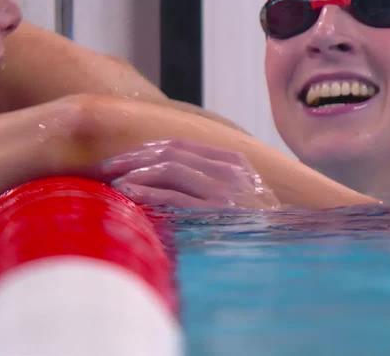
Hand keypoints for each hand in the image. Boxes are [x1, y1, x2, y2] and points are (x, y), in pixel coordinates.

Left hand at [96, 139, 280, 209]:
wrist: (282, 245)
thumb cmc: (252, 225)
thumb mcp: (237, 194)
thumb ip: (209, 180)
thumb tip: (165, 175)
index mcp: (232, 161)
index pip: (180, 145)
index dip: (146, 150)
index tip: (122, 160)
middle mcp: (229, 170)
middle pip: (170, 153)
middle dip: (133, 158)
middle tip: (107, 168)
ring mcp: (225, 189)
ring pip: (169, 169)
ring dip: (136, 173)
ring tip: (114, 183)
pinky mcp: (218, 210)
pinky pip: (175, 196)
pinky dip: (148, 192)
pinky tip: (129, 194)